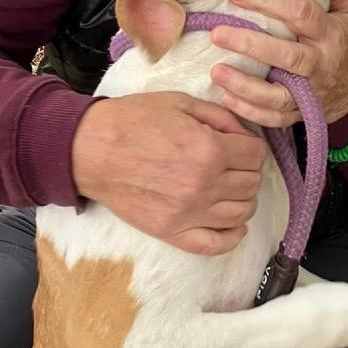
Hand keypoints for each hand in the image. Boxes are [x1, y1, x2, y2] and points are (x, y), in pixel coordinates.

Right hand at [71, 93, 267, 255]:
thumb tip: (245, 133)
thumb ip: (220, 116)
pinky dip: (232, 236)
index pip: (256, 155)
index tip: (241, 145)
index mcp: (209, 150)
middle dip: (248, 171)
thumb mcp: (181, 102)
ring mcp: (189, 213)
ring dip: (243, 199)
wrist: (90, 149)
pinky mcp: (172, 232)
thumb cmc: (132, 121)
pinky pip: (216, 244)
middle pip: (252, 184)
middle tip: (233, 164)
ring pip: (242, 214)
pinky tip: (234, 224)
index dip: (252, 147)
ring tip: (230, 189)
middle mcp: (204, 185)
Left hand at [209, 0, 347, 126]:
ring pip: (276, 93)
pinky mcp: (298, 114)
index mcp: (329, 35)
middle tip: (218, 33)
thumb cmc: (342, 47)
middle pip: (286, 56)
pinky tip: (226, 97)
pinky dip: (249, 111)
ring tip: (216, 71)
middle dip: (250, 45)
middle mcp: (319, 65)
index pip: (301, 13)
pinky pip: (272, 118)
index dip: (269, 0)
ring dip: (244, 85)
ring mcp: (308, 93)